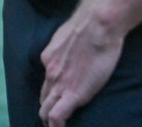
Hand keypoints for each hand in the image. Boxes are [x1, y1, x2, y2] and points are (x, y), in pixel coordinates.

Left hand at [38, 7, 123, 126]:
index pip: (47, 81)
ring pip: (46, 110)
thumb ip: (67, 46)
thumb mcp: (70, 34)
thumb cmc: (91, 24)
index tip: (58, 100)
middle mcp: (50, 71)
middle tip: (55, 120)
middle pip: (44, 97)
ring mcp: (59, 83)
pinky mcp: (72, 93)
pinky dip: (56, 126)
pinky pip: (57, 116)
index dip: (51, 93)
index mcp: (49, 57)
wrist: (98, 24)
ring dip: (49, 121)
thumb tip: (74, 49)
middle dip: (47, 110)